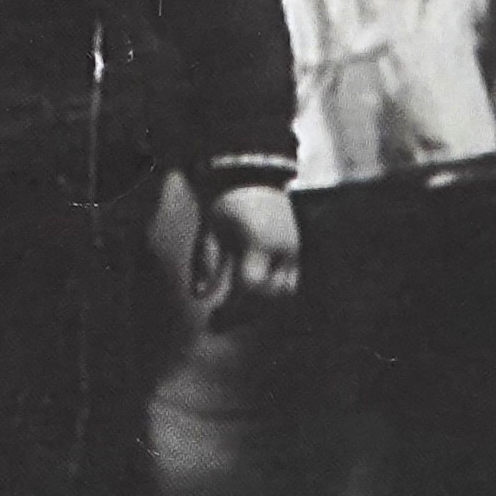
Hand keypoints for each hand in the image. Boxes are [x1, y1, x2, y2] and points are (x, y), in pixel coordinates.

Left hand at [193, 184, 303, 320]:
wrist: (251, 175)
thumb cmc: (224, 201)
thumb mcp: (210, 230)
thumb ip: (206, 262)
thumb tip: (198, 294)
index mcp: (258, 242)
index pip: (251, 285)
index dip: (234, 303)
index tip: (217, 313)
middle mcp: (282, 248)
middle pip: (271, 294)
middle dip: (248, 312)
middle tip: (225, 320)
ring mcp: (293, 250)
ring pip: (286, 292)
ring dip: (263, 306)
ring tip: (239, 312)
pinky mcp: (297, 251)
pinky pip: (291, 283)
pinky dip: (274, 296)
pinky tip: (253, 301)